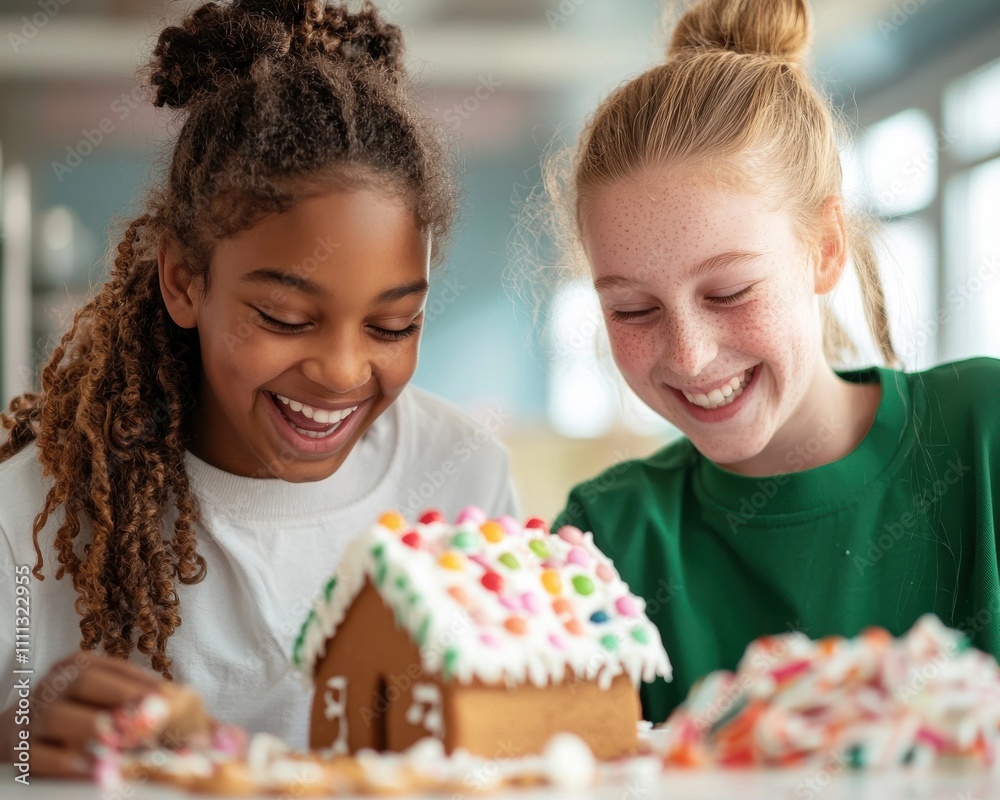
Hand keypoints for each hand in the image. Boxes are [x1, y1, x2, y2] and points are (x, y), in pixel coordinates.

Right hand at [2, 651, 164, 777]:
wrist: (24, 738)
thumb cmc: (86, 720)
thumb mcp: (116, 706)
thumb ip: (161, 715)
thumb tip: (218, 734)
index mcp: (80, 667)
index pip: (115, 668)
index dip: (144, 683)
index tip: (171, 699)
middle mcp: (54, 686)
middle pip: (84, 680)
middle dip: (122, 696)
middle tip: (154, 716)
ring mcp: (33, 718)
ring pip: (57, 715)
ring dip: (94, 728)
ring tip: (123, 741)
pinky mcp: (19, 751)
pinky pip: (38, 754)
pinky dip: (66, 762)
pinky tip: (93, 769)